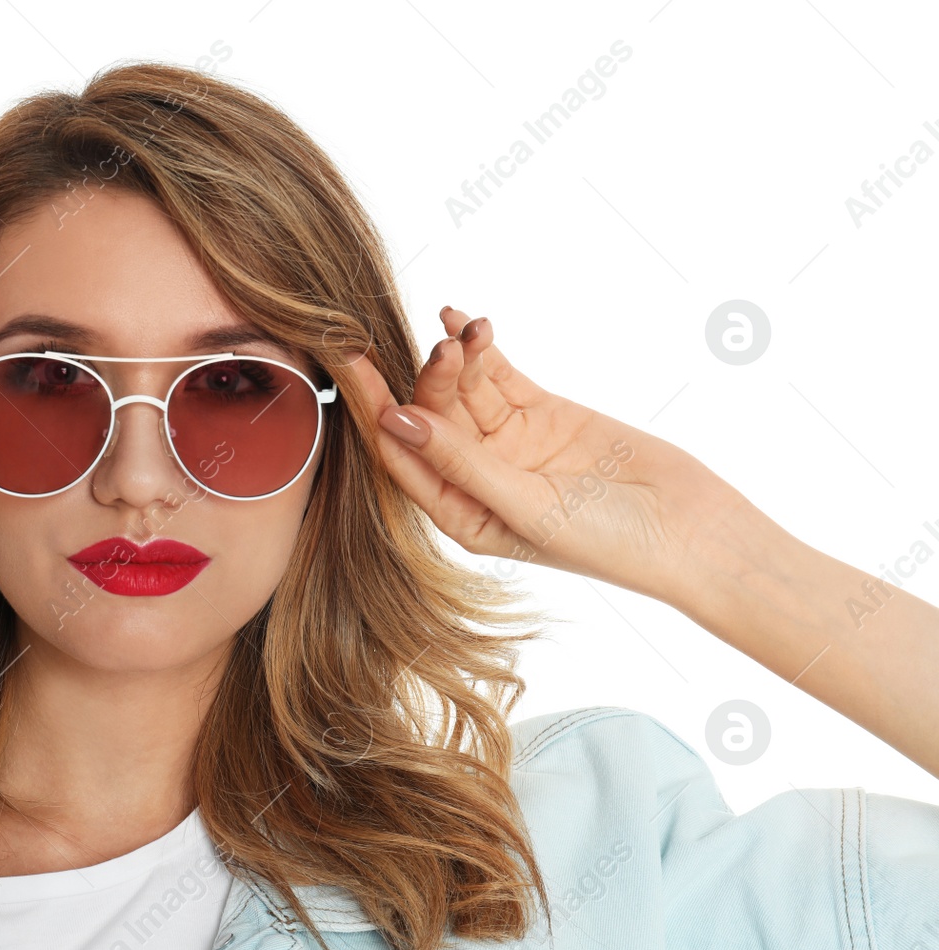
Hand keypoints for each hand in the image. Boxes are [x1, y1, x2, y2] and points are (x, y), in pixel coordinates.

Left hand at [350, 306, 758, 607]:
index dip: (372, 409)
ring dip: (453, 358)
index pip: (399, 456)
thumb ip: (459, 462)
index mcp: (457, 514)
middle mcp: (472, 478)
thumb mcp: (524, 503)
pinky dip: (479, 348)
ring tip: (461, 332)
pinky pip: (496, 375)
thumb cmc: (608, 540)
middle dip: (425, 379)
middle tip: (440, 348)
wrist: (691, 531)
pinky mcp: (540, 413)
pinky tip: (461, 319)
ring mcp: (506, 443)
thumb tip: (396, 420)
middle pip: (428, 417)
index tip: (348, 364)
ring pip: (461, 390)